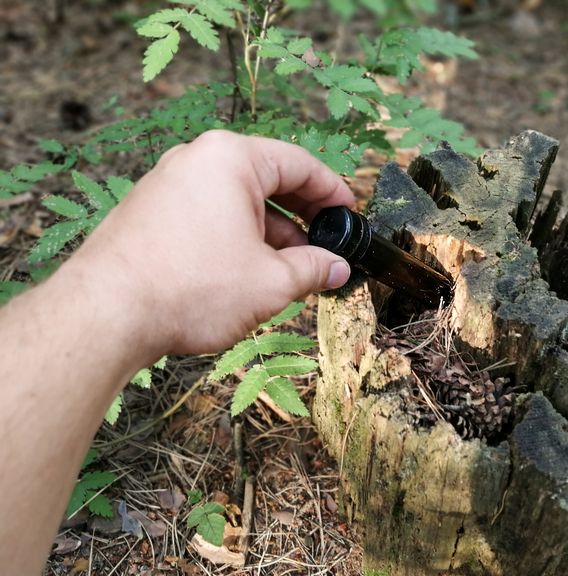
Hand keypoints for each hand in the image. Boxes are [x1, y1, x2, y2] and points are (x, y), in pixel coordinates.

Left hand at [68, 130, 353, 356]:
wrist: (107, 314)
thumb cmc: (191, 288)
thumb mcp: (271, 282)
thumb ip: (313, 269)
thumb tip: (337, 268)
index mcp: (230, 158)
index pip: (299, 164)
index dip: (332, 191)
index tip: (349, 214)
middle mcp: (196, 160)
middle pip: (267, 181)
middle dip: (302, 218)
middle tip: (326, 247)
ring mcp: (168, 185)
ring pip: (237, 203)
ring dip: (270, 234)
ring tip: (292, 271)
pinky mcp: (150, 212)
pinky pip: (209, 216)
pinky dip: (237, 239)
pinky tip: (250, 274)